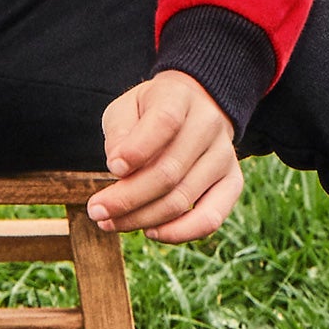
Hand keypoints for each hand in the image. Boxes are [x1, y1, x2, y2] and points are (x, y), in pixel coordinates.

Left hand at [87, 71, 241, 242]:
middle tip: (96, 211)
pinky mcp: (232, 181)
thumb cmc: (150, 112)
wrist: (194, 106)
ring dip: (142, 219)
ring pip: (183, 199)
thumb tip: (119, 169)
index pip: (165, 122)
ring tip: (111, 222)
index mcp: (180, 96)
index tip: (111, 168)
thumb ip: (119, 132)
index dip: (137, 150)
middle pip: (169, 171)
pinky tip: (151, 232)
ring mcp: (224, 155)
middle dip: (127, 198)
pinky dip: (180, 232)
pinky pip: (211, 217)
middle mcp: (209, 124)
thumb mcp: (126, 107)